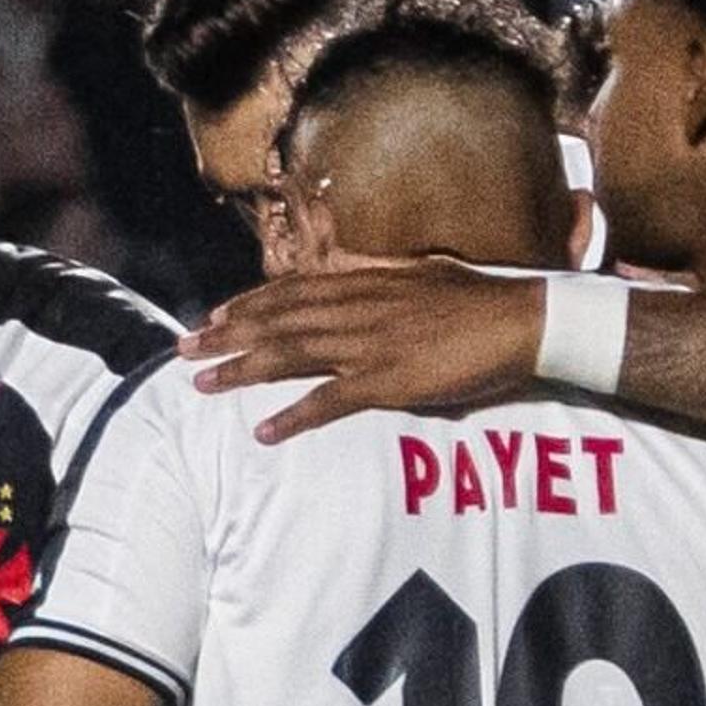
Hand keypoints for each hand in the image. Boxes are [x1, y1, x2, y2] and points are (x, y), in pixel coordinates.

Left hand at [180, 257, 545, 441]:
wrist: (522, 319)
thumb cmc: (480, 298)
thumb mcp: (422, 275)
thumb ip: (383, 279)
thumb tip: (360, 274)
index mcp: (366, 283)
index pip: (292, 290)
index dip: (248, 303)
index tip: (214, 314)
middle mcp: (357, 308)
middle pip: (277, 321)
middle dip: (226, 335)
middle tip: (183, 350)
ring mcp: (369, 344)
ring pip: (290, 355)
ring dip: (242, 370)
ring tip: (203, 385)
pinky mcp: (387, 380)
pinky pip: (329, 401)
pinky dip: (294, 417)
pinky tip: (264, 431)